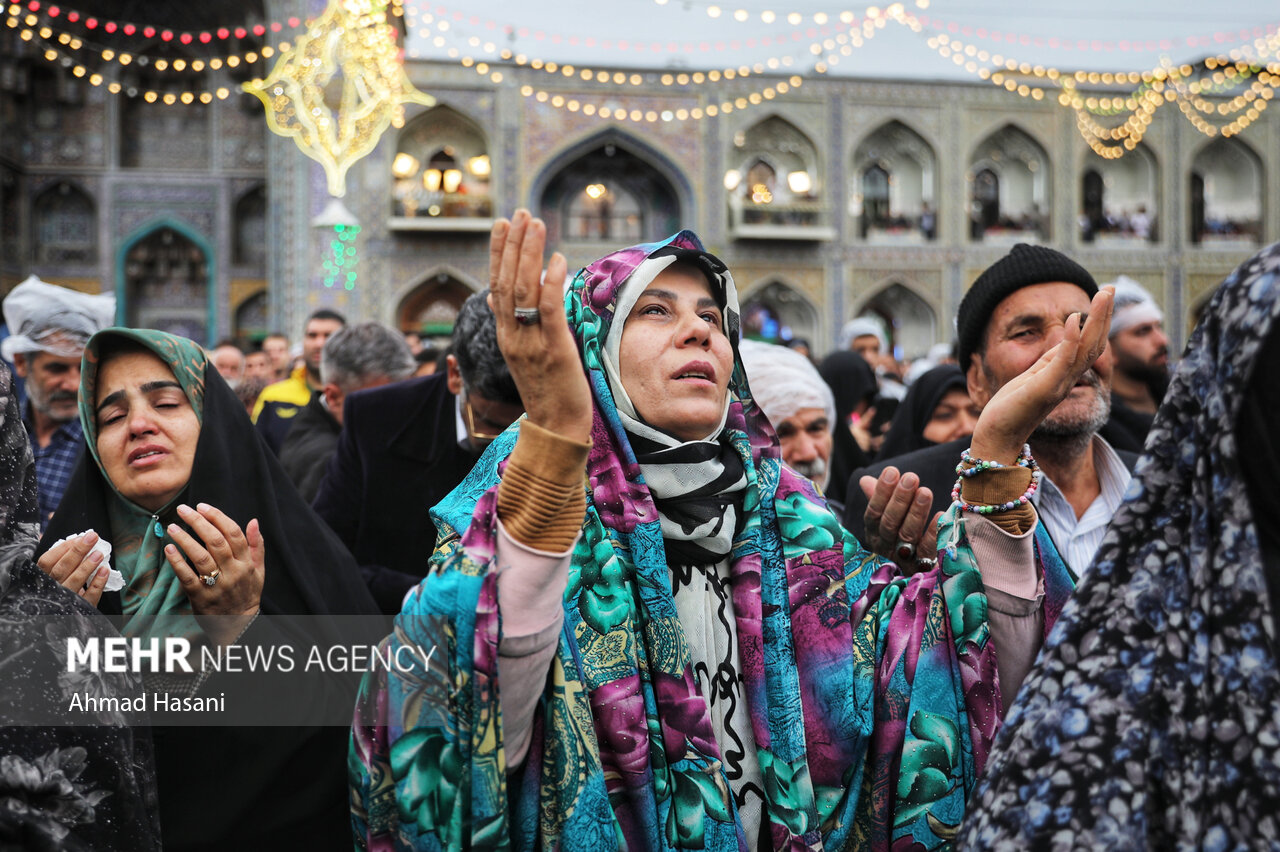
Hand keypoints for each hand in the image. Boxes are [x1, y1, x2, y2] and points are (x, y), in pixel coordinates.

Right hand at [37, 532, 108, 605]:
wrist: (64, 620)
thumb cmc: (63, 589)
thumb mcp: (57, 576)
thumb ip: (63, 561)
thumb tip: (80, 540)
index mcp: (42, 579)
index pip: (47, 561)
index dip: (63, 548)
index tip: (80, 537)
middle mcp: (50, 590)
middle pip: (61, 569)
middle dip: (78, 552)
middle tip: (93, 538)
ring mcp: (64, 601)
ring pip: (74, 582)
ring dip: (87, 566)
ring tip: (99, 553)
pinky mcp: (80, 610)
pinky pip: (89, 596)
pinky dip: (98, 583)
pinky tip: (105, 571)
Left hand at [164, 503, 263, 645]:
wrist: (238, 627)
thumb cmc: (247, 595)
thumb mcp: (259, 570)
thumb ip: (256, 545)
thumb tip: (254, 521)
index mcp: (246, 563)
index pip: (233, 533)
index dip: (217, 517)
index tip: (202, 506)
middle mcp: (233, 572)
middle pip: (216, 541)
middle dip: (198, 522)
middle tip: (183, 509)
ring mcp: (217, 585)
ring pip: (201, 557)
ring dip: (185, 539)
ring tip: (172, 526)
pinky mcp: (201, 597)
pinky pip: (187, 577)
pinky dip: (177, 562)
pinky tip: (169, 549)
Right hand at [487, 209, 591, 443]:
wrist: (556, 428)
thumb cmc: (548, 390)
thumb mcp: (527, 353)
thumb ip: (519, 323)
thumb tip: (504, 294)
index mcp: (505, 334)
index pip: (497, 285)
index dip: (499, 253)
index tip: (503, 224)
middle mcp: (512, 335)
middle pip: (507, 281)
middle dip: (513, 244)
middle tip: (520, 213)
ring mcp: (531, 343)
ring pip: (524, 290)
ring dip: (529, 254)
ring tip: (535, 224)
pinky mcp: (554, 350)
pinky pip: (549, 311)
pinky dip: (551, 283)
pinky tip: (557, 260)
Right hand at [859, 467, 939, 571]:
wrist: (915, 580)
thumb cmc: (900, 540)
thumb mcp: (886, 521)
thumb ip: (878, 501)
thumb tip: (865, 480)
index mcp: (874, 535)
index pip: (873, 513)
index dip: (881, 492)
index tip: (892, 471)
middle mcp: (886, 548)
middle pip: (889, 524)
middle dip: (899, 499)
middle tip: (911, 477)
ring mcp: (904, 560)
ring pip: (907, 535)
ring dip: (916, 512)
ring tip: (925, 491)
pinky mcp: (924, 568)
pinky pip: (928, 551)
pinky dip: (933, 534)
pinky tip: (941, 515)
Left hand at [971, 286, 1114, 463]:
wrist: (997, 437)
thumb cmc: (1011, 409)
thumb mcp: (1033, 377)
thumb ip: (1050, 360)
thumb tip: (1065, 338)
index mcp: (1064, 376)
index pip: (1089, 345)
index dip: (1098, 321)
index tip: (1103, 296)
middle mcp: (1067, 380)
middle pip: (1094, 343)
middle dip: (1103, 315)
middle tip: (1111, 288)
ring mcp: (1058, 384)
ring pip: (1085, 349)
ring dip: (1095, 320)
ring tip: (1102, 295)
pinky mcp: (1044, 389)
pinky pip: (1061, 361)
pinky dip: (1068, 339)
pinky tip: (1072, 319)